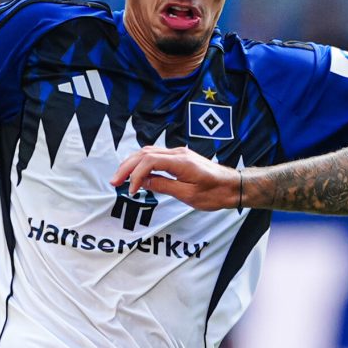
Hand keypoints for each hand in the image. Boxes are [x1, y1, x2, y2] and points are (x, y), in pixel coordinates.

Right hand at [113, 145, 243, 210]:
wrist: (232, 186)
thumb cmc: (215, 193)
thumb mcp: (188, 195)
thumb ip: (163, 186)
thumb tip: (142, 182)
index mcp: (181, 161)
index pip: (149, 161)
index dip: (135, 175)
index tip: (131, 191)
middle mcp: (178, 153)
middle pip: (144, 153)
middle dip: (127, 167)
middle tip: (114, 182)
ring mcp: (179, 153)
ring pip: (148, 152)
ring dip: (132, 164)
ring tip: (121, 178)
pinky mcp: (180, 157)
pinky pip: (156, 156)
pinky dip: (143, 163)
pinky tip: (137, 173)